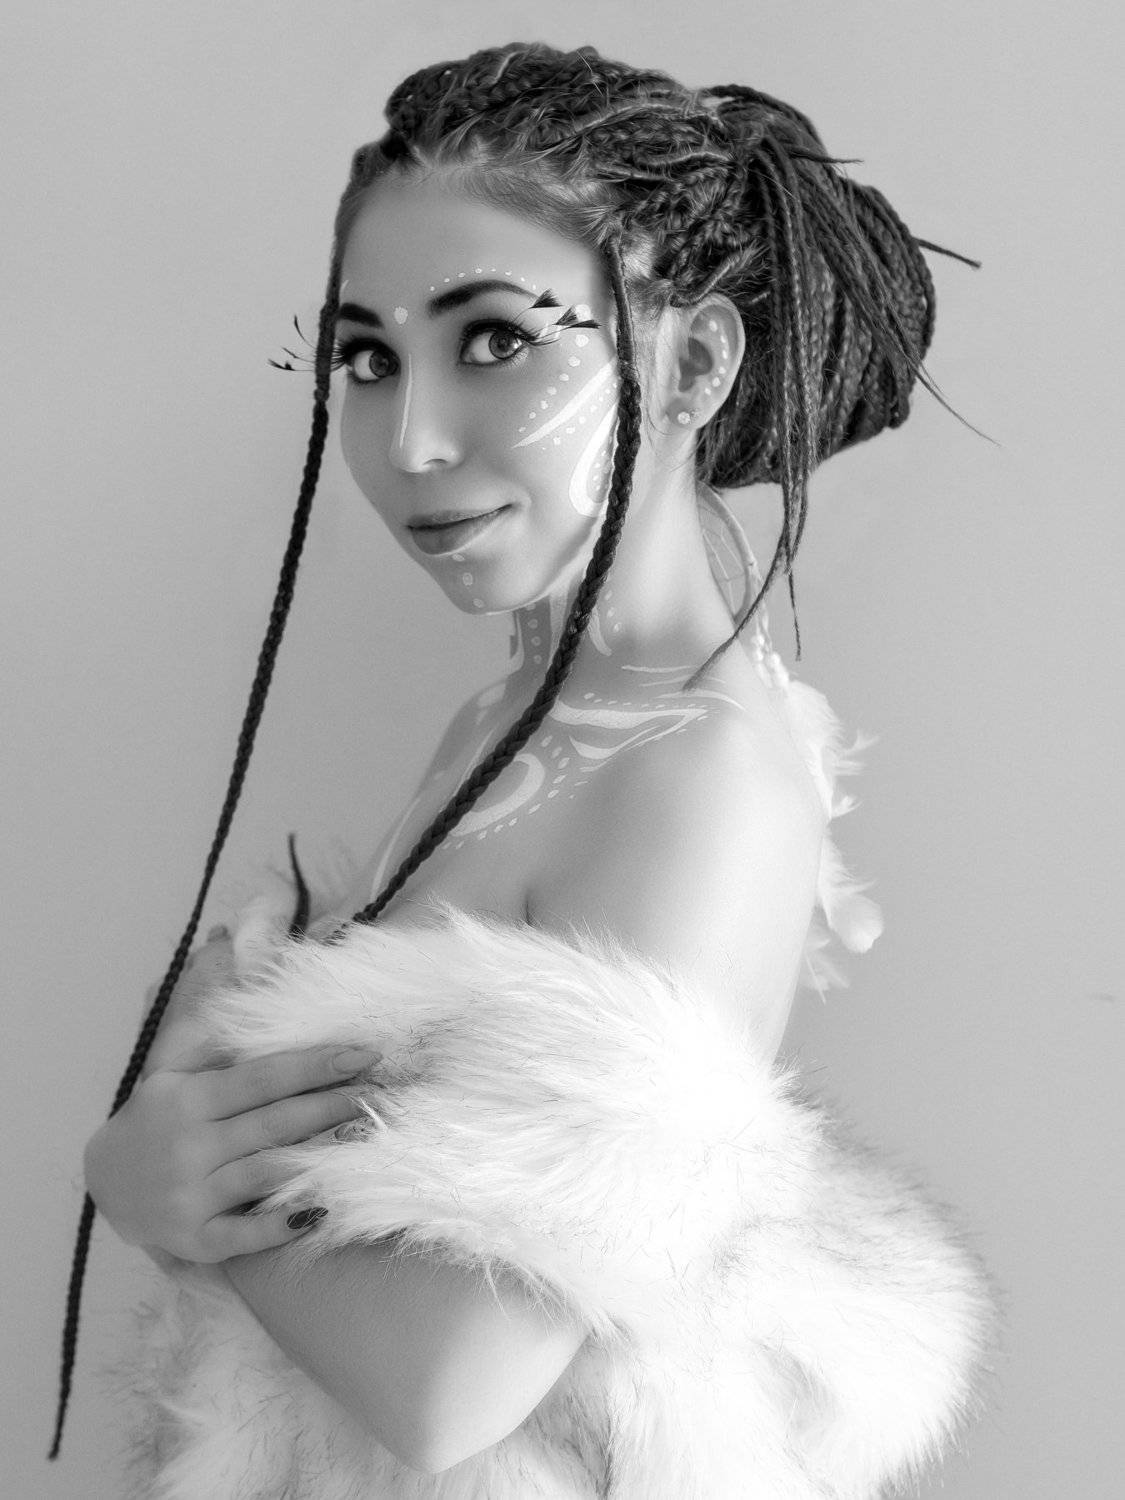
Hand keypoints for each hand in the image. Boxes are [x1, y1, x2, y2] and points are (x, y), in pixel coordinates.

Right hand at [85, 1037, 379, 1262]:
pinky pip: (244, 1235)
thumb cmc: (158, 1115)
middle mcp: (189, 1146)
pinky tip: (320, 1210)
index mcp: (189, 1098)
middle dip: (333, 1105)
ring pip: (266, 1173)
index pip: (263, 1077)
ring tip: (364, 1138)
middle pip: (275, 1123)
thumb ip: (208, 1017)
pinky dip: (281, 1224)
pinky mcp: (196, 1240)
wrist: (105, 1183)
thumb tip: (225, 943)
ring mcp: (191, 1196)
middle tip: (383, 1093)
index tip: (364, 1053)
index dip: (316, 1064)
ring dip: (319, 1156)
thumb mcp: (172, 1064)